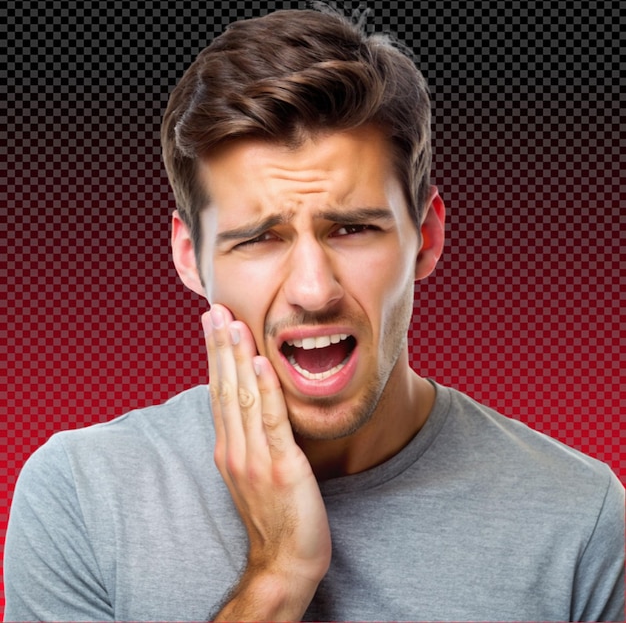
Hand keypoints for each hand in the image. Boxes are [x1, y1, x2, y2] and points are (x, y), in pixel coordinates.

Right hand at [202, 305, 331, 619]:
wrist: (285, 560)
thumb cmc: (274, 513)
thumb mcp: (252, 471)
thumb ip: (248, 437)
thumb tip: (248, 403)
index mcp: (228, 448)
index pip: (218, 391)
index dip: (215, 355)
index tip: (212, 322)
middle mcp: (235, 449)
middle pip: (224, 387)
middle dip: (219, 346)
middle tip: (214, 309)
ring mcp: (255, 457)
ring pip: (243, 398)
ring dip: (238, 358)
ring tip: (232, 324)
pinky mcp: (282, 466)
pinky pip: (271, 422)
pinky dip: (265, 391)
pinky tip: (261, 365)